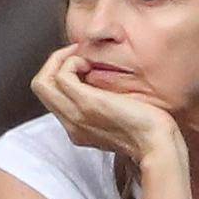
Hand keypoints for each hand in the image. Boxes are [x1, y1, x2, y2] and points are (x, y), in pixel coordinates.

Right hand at [30, 45, 186, 165]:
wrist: (158, 145)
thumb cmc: (149, 132)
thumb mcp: (120, 118)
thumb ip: (106, 105)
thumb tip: (101, 81)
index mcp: (78, 127)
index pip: (52, 95)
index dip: (62, 73)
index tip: (83, 63)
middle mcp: (71, 123)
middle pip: (40, 86)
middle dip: (56, 61)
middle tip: (78, 53)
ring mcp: (75, 114)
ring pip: (42, 81)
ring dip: (62, 60)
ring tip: (85, 58)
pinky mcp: (86, 104)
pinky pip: (62, 76)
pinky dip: (72, 62)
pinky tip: (91, 63)